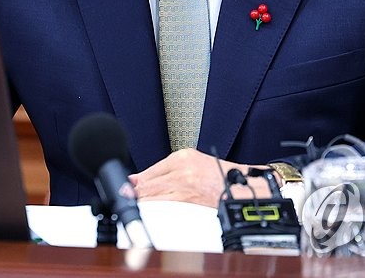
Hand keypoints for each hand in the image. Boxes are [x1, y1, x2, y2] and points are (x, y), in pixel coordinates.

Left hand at [130, 149, 272, 206]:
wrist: (244, 187)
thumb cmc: (220, 177)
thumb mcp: (194, 164)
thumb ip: (170, 172)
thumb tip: (143, 181)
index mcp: (183, 156)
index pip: (152, 170)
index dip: (135, 180)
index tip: (124, 185)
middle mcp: (182, 166)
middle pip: (150, 180)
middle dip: (133, 190)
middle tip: (120, 195)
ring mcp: (185, 182)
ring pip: (155, 192)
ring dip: (140, 198)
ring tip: (128, 202)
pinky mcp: (190, 196)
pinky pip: (165, 202)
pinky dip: (153, 206)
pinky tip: (144, 209)